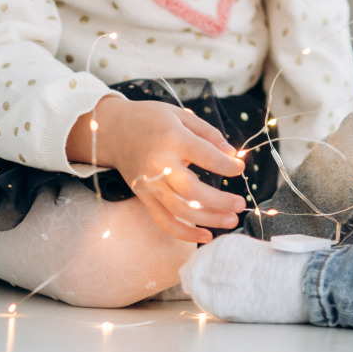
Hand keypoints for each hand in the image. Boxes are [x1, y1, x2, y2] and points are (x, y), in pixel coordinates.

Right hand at [65, 97, 246, 243]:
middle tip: (240, 204)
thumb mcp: (181, 115)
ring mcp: (150, 185)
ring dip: (209, 219)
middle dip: (220, 201)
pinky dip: (185, 233)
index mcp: (172, 139)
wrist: (112, 130)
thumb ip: (209, 134)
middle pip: (193, 191)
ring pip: (181, 211)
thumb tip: (234, 155)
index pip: (206, 156)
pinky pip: (164, 221)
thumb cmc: (150, 119)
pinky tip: (205, 236)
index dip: (227, 165)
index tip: (239, 168)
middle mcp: (160, 165)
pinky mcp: (144, 198)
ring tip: (232, 220)